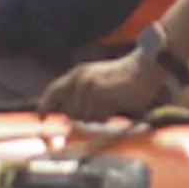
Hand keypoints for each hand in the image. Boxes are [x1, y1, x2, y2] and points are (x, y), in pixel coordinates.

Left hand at [45, 50, 175, 121]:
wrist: (145, 69)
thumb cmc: (127, 80)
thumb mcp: (100, 85)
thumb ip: (85, 98)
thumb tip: (73, 117)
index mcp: (78, 74)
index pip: (53, 91)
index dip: (46, 106)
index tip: (43, 118)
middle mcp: (78, 77)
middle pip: (68, 111)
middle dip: (81, 118)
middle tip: (100, 114)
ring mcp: (85, 83)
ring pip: (81, 116)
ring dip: (95, 117)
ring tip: (111, 105)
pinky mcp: (95, 90)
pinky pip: (93, 114)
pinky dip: (104, 115)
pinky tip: (115, 104)